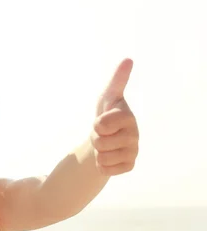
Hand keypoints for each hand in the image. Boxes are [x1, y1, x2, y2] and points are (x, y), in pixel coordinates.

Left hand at [91, 58, 138, 175]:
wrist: (107, 138)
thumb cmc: (107, 113)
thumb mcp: (108, 96)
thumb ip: (117, 79)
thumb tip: (128, 60)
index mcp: (128, 117)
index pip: (101, 125)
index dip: (96, 125)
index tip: (102, 121)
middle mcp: (134, 135)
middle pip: (100, 142)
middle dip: (96, 139)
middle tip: (103, 134)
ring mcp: (133, 151)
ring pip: (102, 157)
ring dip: (99, 152)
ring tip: (106, 144)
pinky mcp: (129, 166)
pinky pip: (106, 170)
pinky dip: (102, 165)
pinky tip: (109, 156)